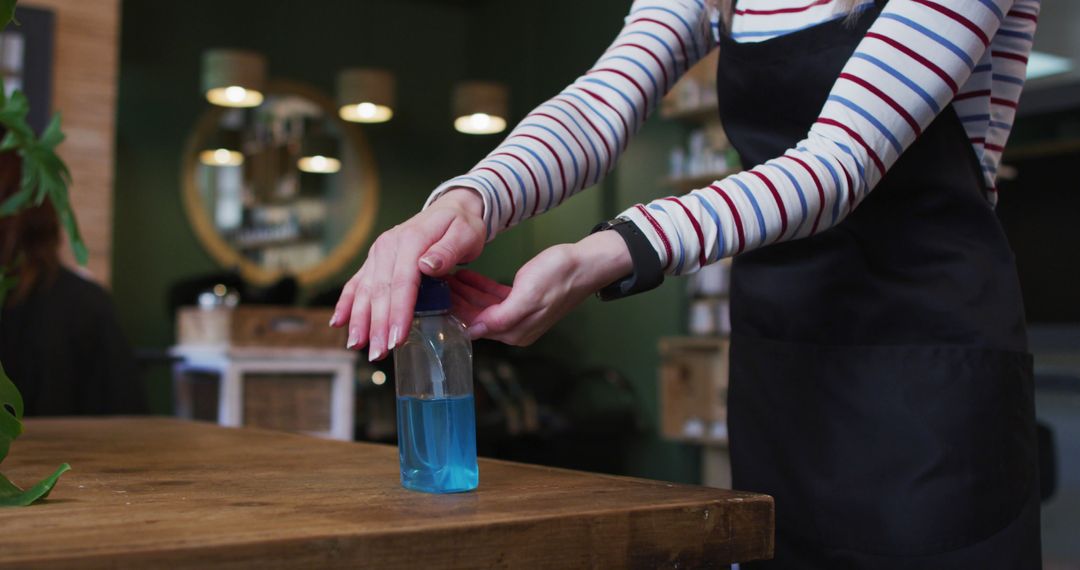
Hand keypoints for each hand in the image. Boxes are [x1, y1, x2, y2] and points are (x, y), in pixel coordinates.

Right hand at [331, 188, 484, 359]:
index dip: (398, 312)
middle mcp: (388, 246)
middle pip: (380, 291)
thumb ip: (447, 251)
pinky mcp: (375, 261)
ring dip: (359, 320)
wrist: (451, 209)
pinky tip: (338, 323)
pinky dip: (346, 303)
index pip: (402, 282)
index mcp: (411, 240)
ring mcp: (378, 253)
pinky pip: (357, 283)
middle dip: (377, 325)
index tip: (397, 338)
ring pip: (365, 290)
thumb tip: (425, 266)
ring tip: (357, 346)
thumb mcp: (465, 234)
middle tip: (378, 353)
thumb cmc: (461, 226)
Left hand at [449, 230, 631, 345]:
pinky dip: (480, 287)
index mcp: (516, 332)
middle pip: (476, 317)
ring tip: (447, 278)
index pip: (475, 327)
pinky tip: (467, 276)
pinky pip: (495, 297)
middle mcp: (516, 328)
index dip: (454, 313)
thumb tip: (474, 330)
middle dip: (456, 302)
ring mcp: (520, 314)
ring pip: (483, 306)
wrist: (586, 262)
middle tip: (438, 285)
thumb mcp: (527, 296)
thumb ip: (499, 316)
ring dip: (465, 293)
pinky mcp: (523, 300)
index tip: (437, 300)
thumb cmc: (560, 276)